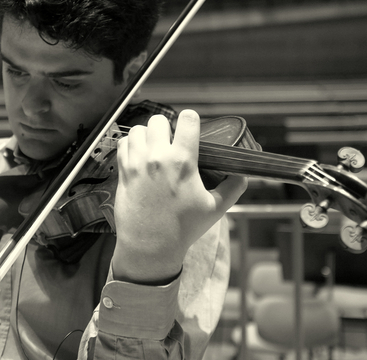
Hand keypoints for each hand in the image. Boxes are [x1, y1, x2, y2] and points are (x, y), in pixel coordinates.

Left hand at [112, 109, 246, 283]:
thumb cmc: (182, 229)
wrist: (150, 247)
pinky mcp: (123, 171)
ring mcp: (137, 163)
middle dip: (167, 128)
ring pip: (139, 130)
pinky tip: (139, 155)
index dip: (191, 121)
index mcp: (182, 162)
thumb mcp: (215, 209)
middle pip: (159, 120)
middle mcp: (158, 157)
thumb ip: (232, 188)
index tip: (191, 129)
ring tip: (154, 147)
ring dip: (148, 135)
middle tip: (171, 141)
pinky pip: (124, 143)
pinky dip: (131, 144)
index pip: (187, 119)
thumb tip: (243, 176)